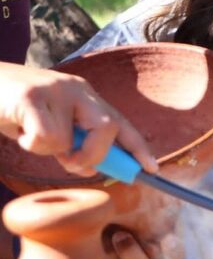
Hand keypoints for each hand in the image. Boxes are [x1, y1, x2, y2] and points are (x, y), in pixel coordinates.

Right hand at [0, 62, 158, 175]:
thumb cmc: (14, 109)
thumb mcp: (49, 126)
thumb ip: (71, 143)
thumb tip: (89, 169)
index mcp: (86, 96)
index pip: (120, 122)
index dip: (137, 146)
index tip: (152, 169)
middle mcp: (77, 89)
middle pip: (108, 127)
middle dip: (93, 155)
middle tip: (69, 162)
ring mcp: (55, 90)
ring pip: (67, 140)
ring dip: (45, 149)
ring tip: (26, 132)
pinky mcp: (31, 96)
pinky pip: (44, 137)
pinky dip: (30, 144)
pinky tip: (17, 129)